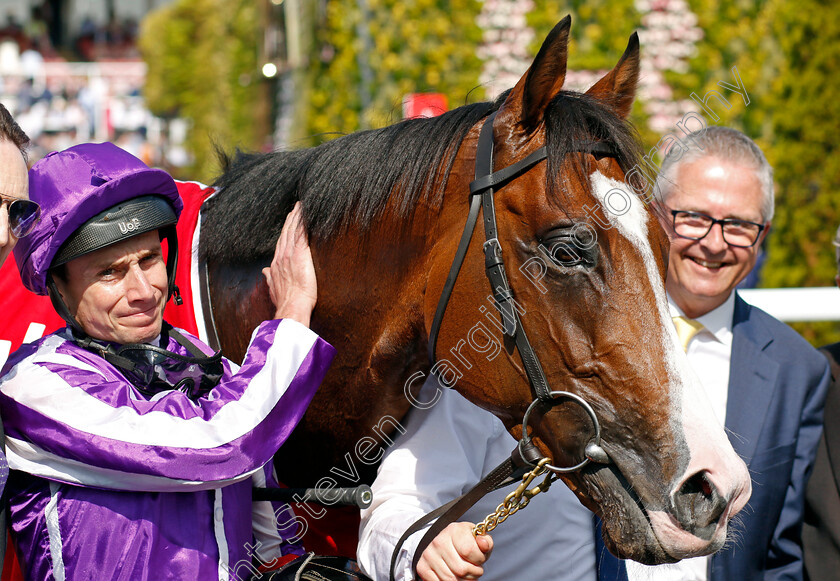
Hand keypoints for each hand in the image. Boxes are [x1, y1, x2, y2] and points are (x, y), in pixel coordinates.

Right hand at [262, 202, 316, 326]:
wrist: (292, 306)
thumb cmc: (286, 301)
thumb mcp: (274, 288)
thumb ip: (270, 278)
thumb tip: (265, 272)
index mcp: (277, 264)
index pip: (281, 243)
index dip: (285, 231)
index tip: (288, 222)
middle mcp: (282, 257)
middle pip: (286, 233)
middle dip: (291, 220)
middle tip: (295, 208)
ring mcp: (290, 255)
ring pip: (293, 231)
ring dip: (297, 217)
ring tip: (301, 207)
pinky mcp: (300, 255)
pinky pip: (302, 234)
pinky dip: (303, 223)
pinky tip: (306, 214)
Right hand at [415, 522, 492, 580]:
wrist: (441, 542)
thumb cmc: (463, 542)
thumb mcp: (476, 538)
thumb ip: (485, 541)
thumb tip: (483, 544)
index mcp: (454, 530)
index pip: (470, 551)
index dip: (480, 559)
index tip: (480, 559)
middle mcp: (439, 541)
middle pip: (462, 569)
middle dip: (473, 574)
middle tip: (474, 570)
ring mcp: (429, 555)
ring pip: (452, 580)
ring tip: (466, 574)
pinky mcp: (422, 567)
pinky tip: (455, 577)